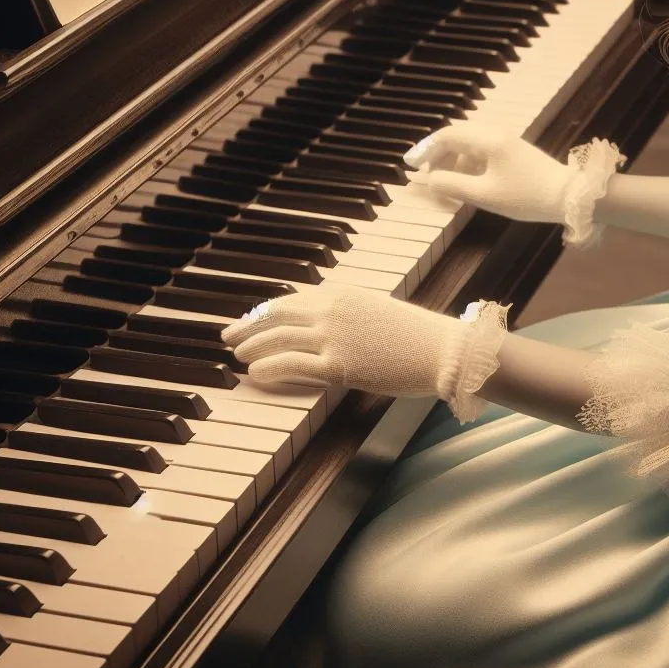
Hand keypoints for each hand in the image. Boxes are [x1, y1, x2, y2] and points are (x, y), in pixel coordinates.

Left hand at [220, 283, 471, 395]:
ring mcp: (333, 337)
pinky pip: (290, 365)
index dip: (264, 310)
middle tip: (227, 336)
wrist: (441, 350)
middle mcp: (331, 310)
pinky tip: (253, 374)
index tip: (249, 319)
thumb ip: (347, 314)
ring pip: (277, 339)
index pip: (290, 299)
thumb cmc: (415, 336)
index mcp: (341, 293)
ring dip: (252, 347)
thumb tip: (324, 325)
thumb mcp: (376, 312)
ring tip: (238, 356)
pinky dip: (267, 368)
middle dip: (247, 326)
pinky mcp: (337, 365)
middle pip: (276, 315)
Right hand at [403, 125, 570, 222]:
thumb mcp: (484, 195)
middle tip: (425, 172)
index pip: (447, 136)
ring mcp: (507, 141)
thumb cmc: (526, 196)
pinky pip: (483, 149)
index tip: (410, 165)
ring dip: (453, 157)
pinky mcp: (514, 151)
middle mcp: (496, 134)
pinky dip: (468, 161)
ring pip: (470, 141)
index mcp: (488, 140)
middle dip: (437, 152)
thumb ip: (453, 186)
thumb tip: (430, 180)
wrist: (568, 196)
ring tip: (446, 180)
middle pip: (457, 134)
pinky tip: (467, 180)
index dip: (425, 150)